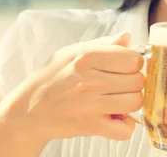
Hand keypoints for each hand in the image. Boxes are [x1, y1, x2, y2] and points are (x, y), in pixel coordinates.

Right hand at [0, 31, 144, 156]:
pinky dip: (124, 127)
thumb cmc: (52, 77)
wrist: (29, 108)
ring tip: (117, 101)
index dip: (134, 64)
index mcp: (87, 56)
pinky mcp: (89, 126)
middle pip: (137, 81)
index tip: (126, 68)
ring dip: (130, 103)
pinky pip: (124, 129)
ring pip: (134, 102)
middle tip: (120, 85)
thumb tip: (128, 37)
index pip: (133, 59)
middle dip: (133, 83)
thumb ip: (103, 44)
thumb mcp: (72, 52)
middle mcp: (89, 79)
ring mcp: (90, 104)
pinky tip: (114, 118)